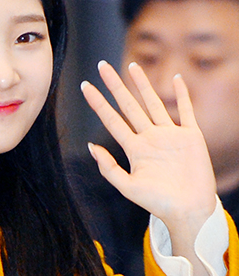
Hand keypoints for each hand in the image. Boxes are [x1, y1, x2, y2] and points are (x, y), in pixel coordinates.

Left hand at [81, 60, 216, 275]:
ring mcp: (170, 135)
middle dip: (115, 86)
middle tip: (101, 65)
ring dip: (143, 85)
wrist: (188, 210)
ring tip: (132, 65)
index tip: (85, 86)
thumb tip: (92, 146)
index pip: (112, 120)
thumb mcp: (127, 187)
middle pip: (129, 106)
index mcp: (135, 150)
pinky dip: (182, 94)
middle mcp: (150, 139)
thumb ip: (109, 168)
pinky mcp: (191, 136)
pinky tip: (175, 79)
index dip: (98, 103)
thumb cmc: (158, 203)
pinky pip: (185, 110)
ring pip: (154, 103)